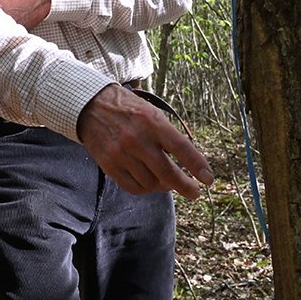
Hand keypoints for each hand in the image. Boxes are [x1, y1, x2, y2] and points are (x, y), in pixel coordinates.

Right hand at [77, 84, 213, 199]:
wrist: (92, 106)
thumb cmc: (129, 110)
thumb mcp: (152, 114)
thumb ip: (169, 136)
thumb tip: (190, 164)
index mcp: (152, 122)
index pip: (181, 148)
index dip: (197, 166)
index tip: (208, 179)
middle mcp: (137, 139)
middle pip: (167, 172)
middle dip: (185, 186)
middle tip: (194, 192)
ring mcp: (122, 153)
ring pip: (151, 183)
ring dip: (163, 186)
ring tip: (166, 182)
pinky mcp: (109, 165)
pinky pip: (134, 187)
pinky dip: (146, 189)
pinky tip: (150, 183)